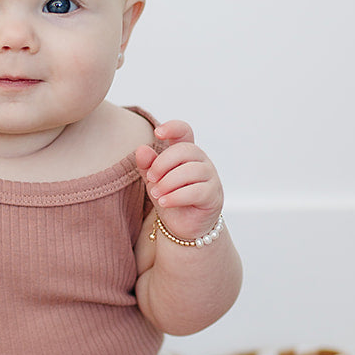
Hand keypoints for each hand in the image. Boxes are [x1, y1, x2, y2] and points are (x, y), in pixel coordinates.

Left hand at [136, 120, 223, 241]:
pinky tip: (164, 202)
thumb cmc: (170, 198)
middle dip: (164, 163)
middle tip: (151, 178)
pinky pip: (196, 191)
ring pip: (191, 171)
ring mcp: (210, 178)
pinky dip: (176, 196)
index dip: (173, 128)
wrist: (182, 226)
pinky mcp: (213, 196)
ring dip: (168, 182)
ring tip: (156, 194)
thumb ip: (148, 165)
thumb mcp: (154, 181)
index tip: (158, 133)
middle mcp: (201, 161)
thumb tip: (141, 149)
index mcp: (186, 153)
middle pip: (186, 149)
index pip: (185, 132)